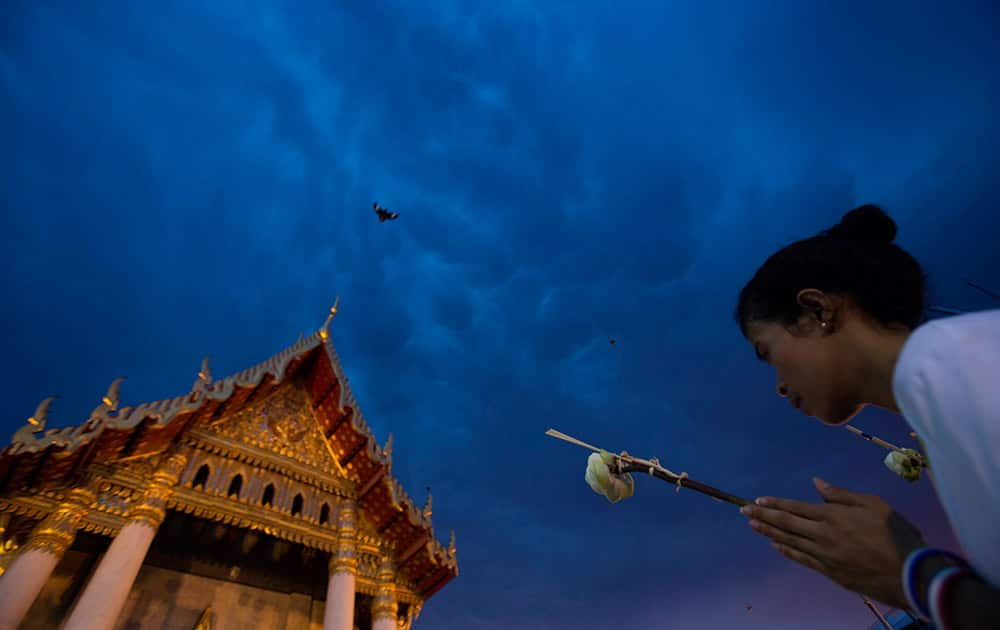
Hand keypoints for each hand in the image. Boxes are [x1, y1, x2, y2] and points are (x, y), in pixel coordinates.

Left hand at [740, 477, 925, 608]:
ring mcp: (825, 556)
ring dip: (769, 532)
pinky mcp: (831, 573)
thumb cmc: (897, 535)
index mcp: (833, 516)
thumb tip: (817, 483)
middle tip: (743, 511)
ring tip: (752, 525)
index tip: (757, 500)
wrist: (910, 573)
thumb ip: (841, 495)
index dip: (775, 504)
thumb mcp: (873, 504)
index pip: (795, 508)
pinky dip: (787, 551)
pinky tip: (776, 546)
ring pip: (790, 541)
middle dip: (763, 516)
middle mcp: (823, 535)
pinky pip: (802, 560)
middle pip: (786, 524)